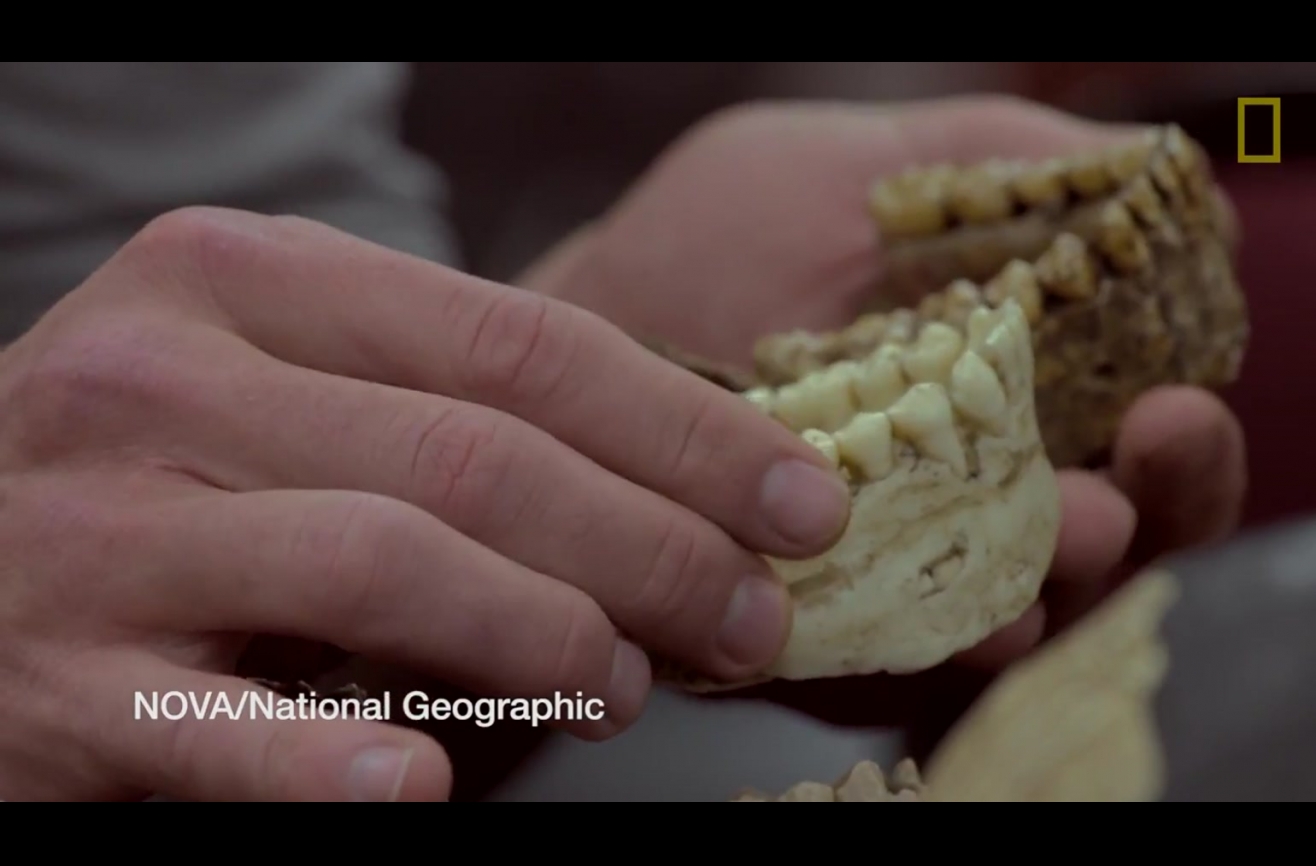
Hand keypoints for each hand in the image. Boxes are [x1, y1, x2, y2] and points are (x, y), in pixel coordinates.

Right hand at [0, 207, 849, 800]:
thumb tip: (670, 484)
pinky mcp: (59, 684)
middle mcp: (165, 380)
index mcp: (246, 282)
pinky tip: (429, 792)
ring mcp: (102, 532)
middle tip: (750, 613)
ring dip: (544, 634)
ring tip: (630, 684)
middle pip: (476, 456)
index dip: (684, 426)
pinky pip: (221, 731)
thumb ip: (444, 410)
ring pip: (384, 564)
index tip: (798, 496)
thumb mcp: (285, 386)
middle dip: (653, 543)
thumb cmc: (154, 468)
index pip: (520, 344)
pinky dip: (337, 765)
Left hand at [523, 95, 1246, 719]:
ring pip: (989, 624)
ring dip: (1022, 599)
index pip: (1124, 459)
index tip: (1173, 406)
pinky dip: (894, 640)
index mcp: (1002, 411)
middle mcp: (955, 508)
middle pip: (1083, 561)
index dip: (1170, 450)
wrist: (576, 322)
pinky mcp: (790, 638)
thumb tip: (1153, 173)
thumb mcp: (857, 174)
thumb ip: (998, 166)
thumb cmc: (716, 243)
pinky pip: (861, 660)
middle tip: (1111, 503)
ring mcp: (876, 582)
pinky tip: (919, 615)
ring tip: (1032, 553)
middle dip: (1116, 535)